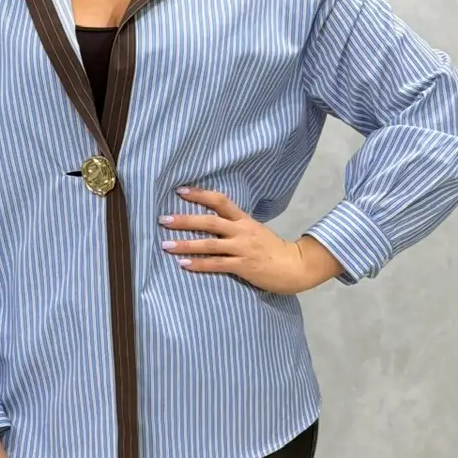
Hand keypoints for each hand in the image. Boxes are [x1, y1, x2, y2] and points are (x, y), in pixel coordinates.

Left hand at [158, 187, 343, 293]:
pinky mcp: (243, 266)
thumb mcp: (254, 230)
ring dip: (185, 244)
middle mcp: (241, 231)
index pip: (220, 201)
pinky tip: (183, 264)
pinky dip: (199, 264)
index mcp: (244, 220)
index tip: (180, 190)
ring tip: (166, 245)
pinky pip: (216, 265)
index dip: (200, 194)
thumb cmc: (272, 249)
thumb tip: (209, 220)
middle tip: (163, 219)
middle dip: (184, 220)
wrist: (294, 266)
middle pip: (209, 221)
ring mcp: (242, 249)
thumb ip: (234, 225)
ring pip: (209, 244)